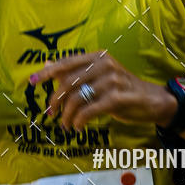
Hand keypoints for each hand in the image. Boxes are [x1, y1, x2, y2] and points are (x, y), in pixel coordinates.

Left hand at [30, 51, 176, 131]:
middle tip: (51, 114)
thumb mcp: (98, 77)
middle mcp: (104, 64)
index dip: (47, 73)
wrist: (153, 101)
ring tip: (65, 125)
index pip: (66, 63)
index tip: (32, 82)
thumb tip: (48, 65)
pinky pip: (89, 110)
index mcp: (97, 57)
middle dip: (55, 100)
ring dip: (66, 115)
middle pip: (68, 82)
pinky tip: (78, 127)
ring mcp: (112, 80)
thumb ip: (74, 71)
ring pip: (77, 99)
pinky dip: (79, 121)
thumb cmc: (121, 89)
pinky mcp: (118, 98)